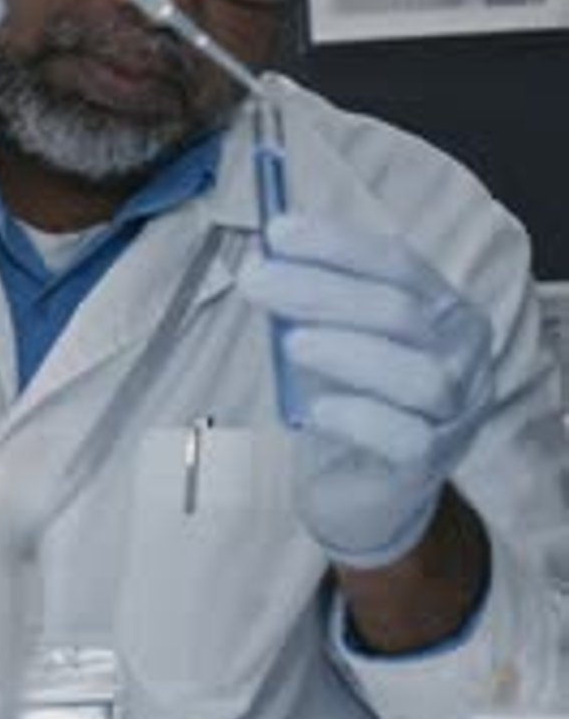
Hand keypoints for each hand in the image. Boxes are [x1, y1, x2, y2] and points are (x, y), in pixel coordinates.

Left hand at [240, 214, 494, 567]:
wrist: (356, 486)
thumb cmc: (347, 394)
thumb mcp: (331, 334)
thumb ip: (310, 299)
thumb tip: (267, 256)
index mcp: (442, 308)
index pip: (397, 262)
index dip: (337, 245)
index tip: (277, 232)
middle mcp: (462, 354)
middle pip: (401, 312)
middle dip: (323, 290)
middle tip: (258, 281)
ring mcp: (455, 411)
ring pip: (419, 375)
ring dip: (349, 350)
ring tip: (293, 344)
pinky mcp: (431, 464)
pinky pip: (406, 438)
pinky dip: (359, 417)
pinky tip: (316, 409)